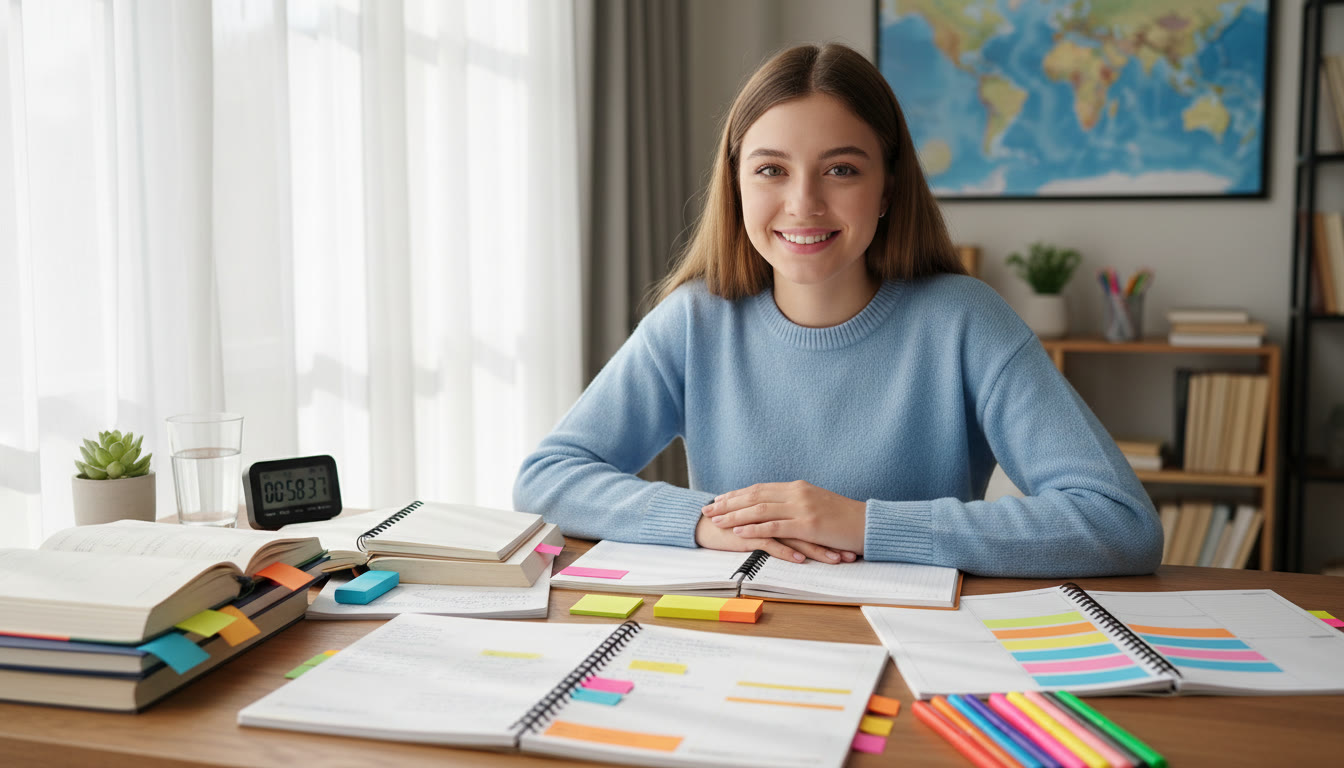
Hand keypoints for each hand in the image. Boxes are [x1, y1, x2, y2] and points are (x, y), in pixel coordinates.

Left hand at [701, 480, 865, 556]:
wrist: (868, 524)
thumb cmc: (844, 520)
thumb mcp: (817, 505)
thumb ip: (796, 505)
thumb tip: (777, 510)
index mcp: (797, 487)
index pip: (759, 488)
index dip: (736, 494)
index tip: (718, 500)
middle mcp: (797, 493)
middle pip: (754, 496)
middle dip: (728, 503)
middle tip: (707, 510)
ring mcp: (802, 507)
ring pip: (760, 509)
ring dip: (735, 516)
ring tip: (716, 521)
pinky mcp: (808, 524)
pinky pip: (775, 526)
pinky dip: (754, 529)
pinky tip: (739, 532)